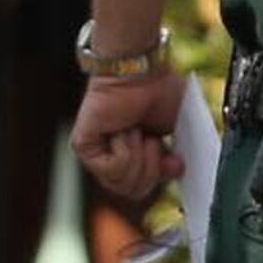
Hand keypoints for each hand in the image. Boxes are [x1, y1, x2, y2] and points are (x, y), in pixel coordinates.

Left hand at [73, 70, 187, 200]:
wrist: (143, 72)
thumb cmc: (160, 90)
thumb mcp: (177, 130)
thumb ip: (175, 155)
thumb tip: (178, 173)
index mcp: (133, 155)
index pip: (143, 187)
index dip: (161, 177)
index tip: (175, 161)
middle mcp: (112, 156)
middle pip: (134, 191)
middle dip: (151, 168)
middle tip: (152, 140)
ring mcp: (96, 153)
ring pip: (123, 184)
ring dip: (139, 156)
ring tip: (136, 130)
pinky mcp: (84, 147)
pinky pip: (112, 169)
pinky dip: (126, 149)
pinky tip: (123, 129)